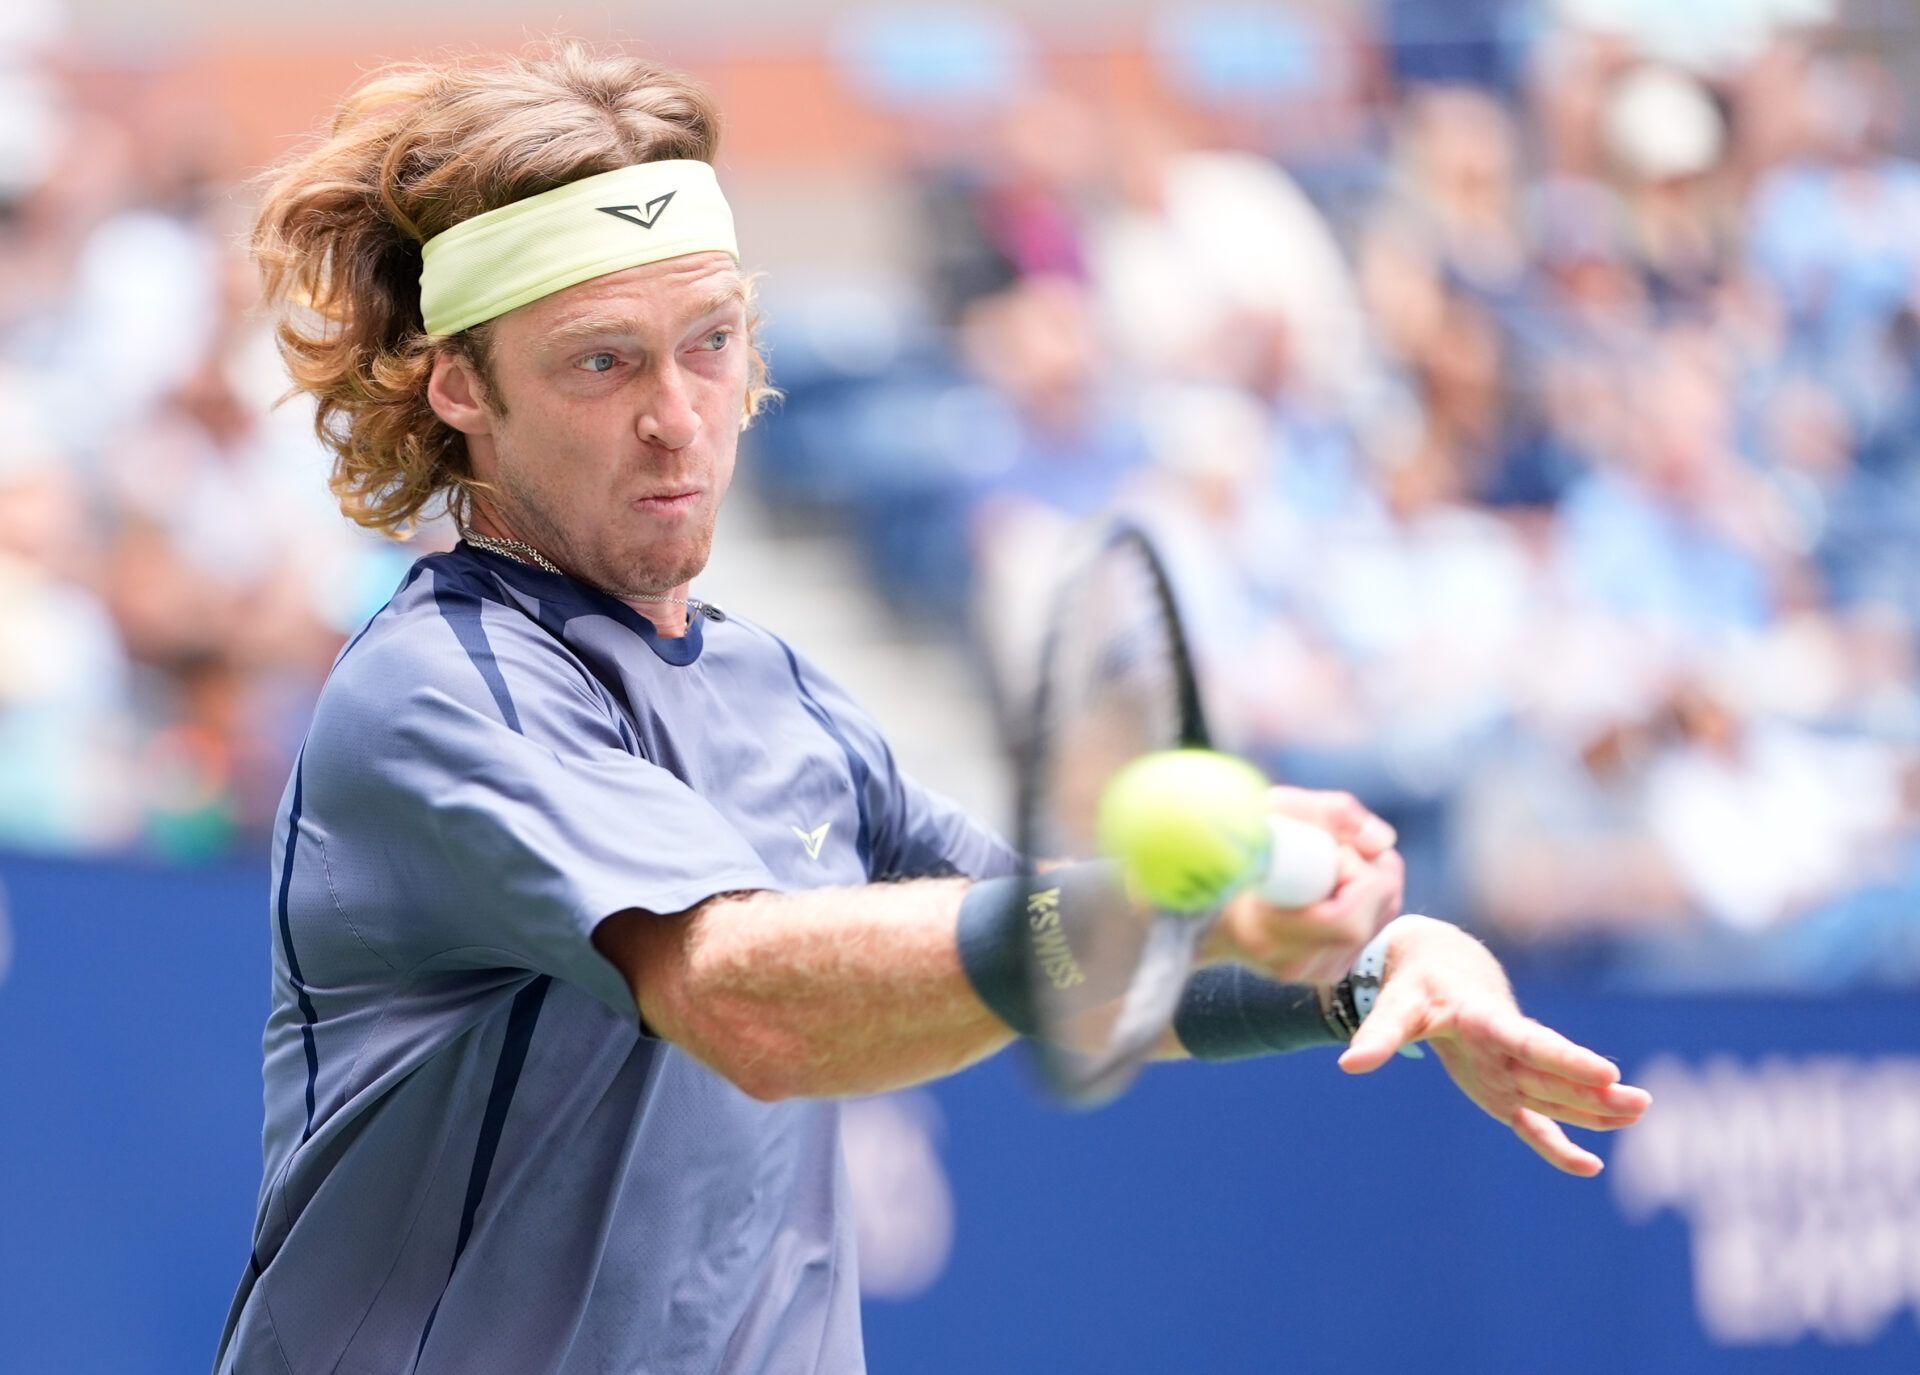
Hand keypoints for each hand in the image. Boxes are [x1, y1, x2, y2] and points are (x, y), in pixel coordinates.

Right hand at [1211, 788, 1402, 983]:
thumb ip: (1328, 813)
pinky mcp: (1326, 971)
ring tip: (1328, 864)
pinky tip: (1334, 884)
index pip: (1347, 918)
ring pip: (1383, 919)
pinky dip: (1368, 898)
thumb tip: (1383, 840)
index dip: (1352, 869)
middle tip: (1333, 846)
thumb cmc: (1231, 845)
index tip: (1326, 845)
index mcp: (1266, 935)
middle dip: (1368, 868)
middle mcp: (1293, 964)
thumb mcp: (1270, 810)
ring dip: (1370, 881)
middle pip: (1376, 914)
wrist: (1201, 895)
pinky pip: (1374, 928)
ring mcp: (1311, 973)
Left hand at [1338, 917, 1651, 1176]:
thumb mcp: (1395, 1006)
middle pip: (1553, 1072)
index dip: (1566, 1058)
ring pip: (1556, 1093)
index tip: (1607, 1071)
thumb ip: (1378, 1034)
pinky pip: (1536, 1121)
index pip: (1529, 1040)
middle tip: (1637, 1102)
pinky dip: (1558, 1143)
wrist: (1439, 968)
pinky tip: (1589, 1165)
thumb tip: (1349, 1065)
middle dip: (1593, 1090)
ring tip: (1639, 1113)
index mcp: (1484, 1020)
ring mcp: (1510, 1070)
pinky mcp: (1505, 1090)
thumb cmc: (1415, 987)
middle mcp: (1506, 1046)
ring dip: (1594, 1108)